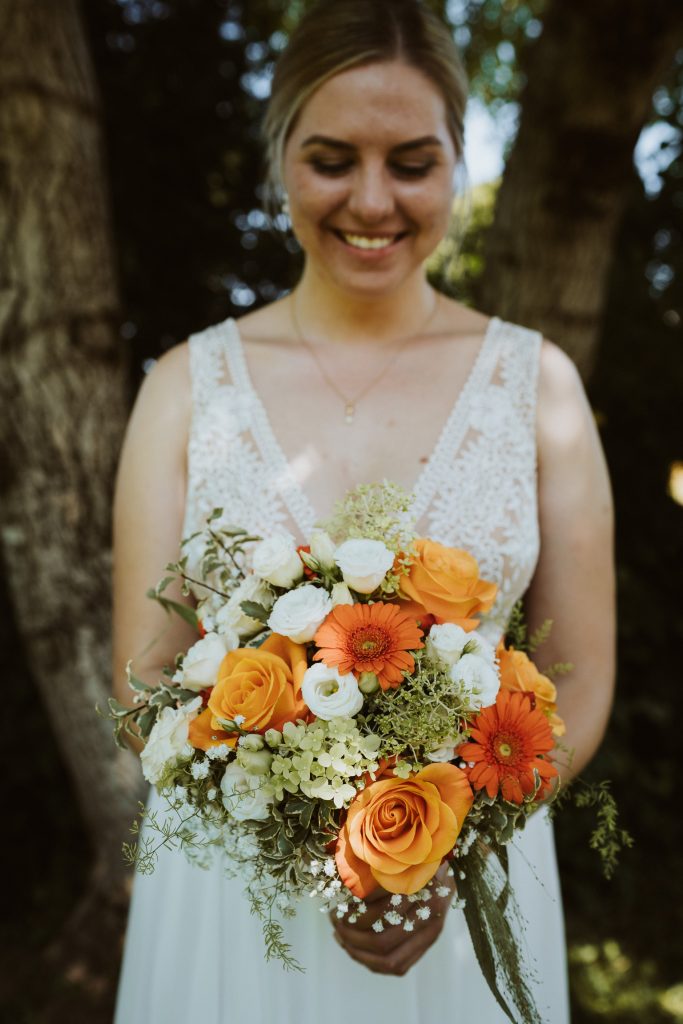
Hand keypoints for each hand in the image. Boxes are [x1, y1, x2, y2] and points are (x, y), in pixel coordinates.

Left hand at [330, 863, 454, 975]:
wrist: (446, 870)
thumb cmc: (415, 858)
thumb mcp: (400, 856)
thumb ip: (380, 867)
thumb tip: (344, 880)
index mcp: (422, 888)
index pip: (382, 910)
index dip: (354, 913)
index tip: (337, 904)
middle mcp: (429, 914)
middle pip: (381, 940)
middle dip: (351, 935)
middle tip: (334, 919)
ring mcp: (430, 934)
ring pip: (388, 959)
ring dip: (357, 951)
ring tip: (339, 934)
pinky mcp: (427, 945)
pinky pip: (398, 966)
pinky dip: (371, 962)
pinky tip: (353, 948)